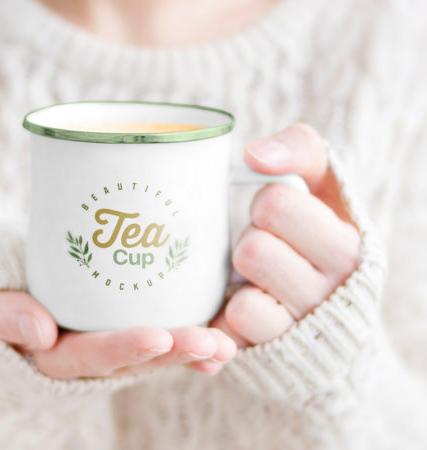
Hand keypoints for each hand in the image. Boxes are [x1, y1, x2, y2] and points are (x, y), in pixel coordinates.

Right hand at [0, 291, 236, 378]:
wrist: (11, 286)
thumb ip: (5, 311)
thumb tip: (39, 331)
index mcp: (52, 351)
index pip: (88, 355)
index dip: (122, 348)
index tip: (157, 337)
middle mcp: (86, 355)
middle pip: (132, 359)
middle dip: (172, 352)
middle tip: (211, 343)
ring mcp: (109, 345)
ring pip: (153, 354)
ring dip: (191, 351)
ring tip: (226, 346)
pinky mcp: (127, 330)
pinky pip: (161, 343)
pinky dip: (191, 347)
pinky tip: (223, 346)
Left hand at [210, 123, 360, 347]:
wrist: (328, 310)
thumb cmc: (314, 232)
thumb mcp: (322, 185)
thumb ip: (300, 150)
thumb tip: (254, 155)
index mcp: (348, 245)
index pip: (274, 204)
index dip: (262, 202)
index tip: (273, 210)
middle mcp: (332, 293)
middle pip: (253, 251)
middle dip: (247, 241)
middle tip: (260, 242)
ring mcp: (301, 329)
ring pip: (244, 303)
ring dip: (237, 283)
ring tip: (253, 277)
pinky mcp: (270, 355)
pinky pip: (231, 333)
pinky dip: (226, 317)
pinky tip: (240, 303)